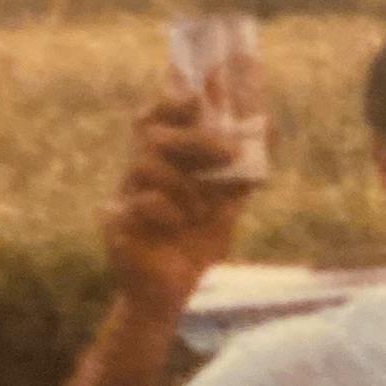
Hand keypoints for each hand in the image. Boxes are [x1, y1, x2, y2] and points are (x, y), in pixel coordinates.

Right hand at [104, 87, 249, 311]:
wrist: (174, 295)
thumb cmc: (196, 244)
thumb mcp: (228, 203)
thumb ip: (244, 167)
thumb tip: (269, 127)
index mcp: (163, 162)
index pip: (159, 115)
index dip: (174, 96)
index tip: (202, 91)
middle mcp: (139, 172)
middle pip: (153, 132)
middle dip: (195, 139)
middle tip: (231, 153)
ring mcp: (123, 195)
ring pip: (146, 163)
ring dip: (185, 185)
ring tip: (200, 211)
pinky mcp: (116, 223)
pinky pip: (142, 201)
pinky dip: (170, 210)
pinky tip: (179, 225)